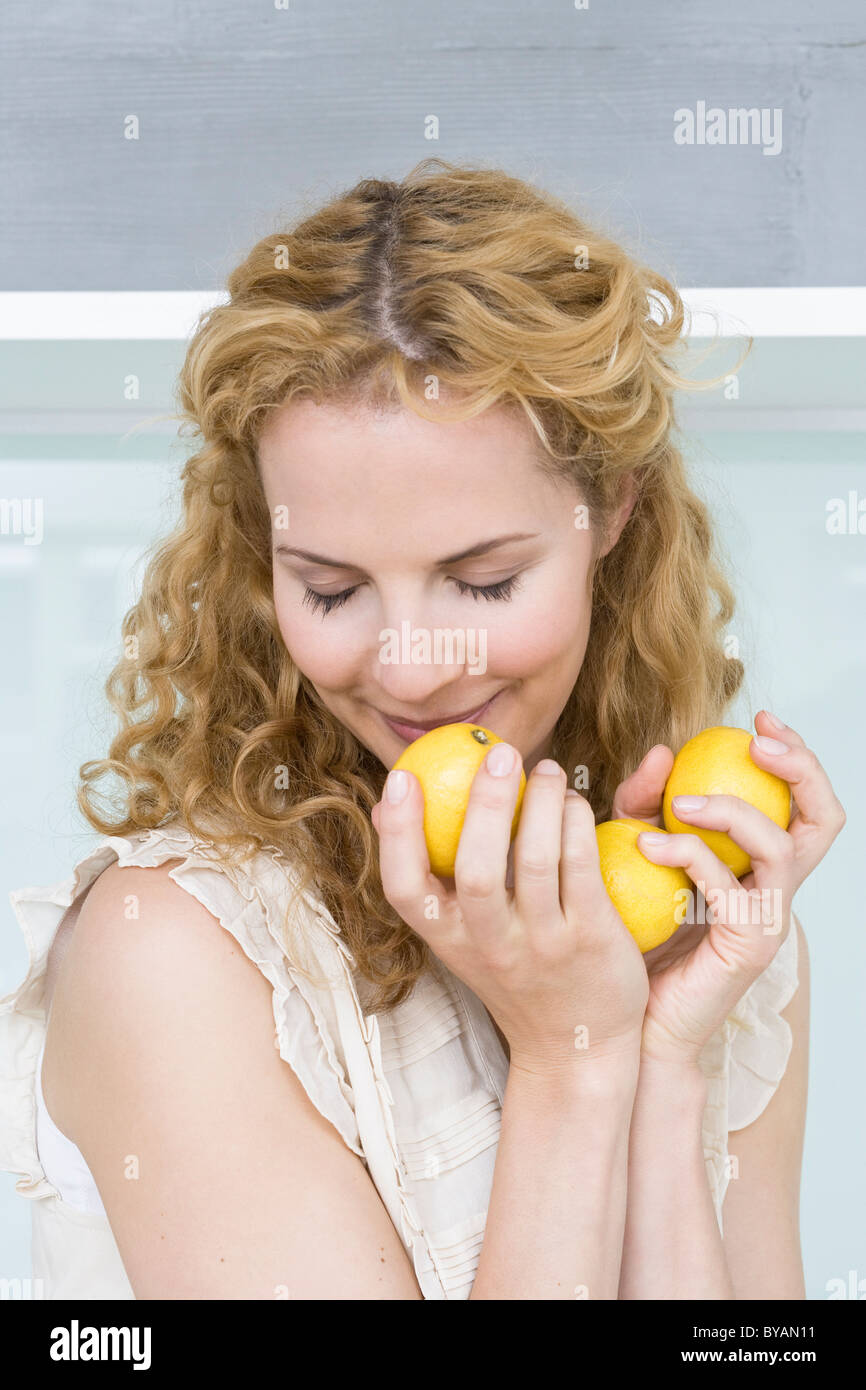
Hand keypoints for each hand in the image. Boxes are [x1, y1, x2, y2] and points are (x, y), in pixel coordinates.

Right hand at [371, 749, 648, 1076]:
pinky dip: (575, 825)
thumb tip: (390, 806)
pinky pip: (580, 868)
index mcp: (449, 941)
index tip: (402, 777)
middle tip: (498, 754)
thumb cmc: (515, 974)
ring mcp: (543, 945)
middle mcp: (491, 946)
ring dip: (541, 803)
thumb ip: (434, 878)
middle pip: (475, 872)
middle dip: (484, 804)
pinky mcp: (590, 939)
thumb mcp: (463, 937)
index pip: (404, 890)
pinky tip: (573, 802)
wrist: (576, 1047)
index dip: (397, 833)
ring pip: (535, 863)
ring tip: (547, 769)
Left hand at [611, 710, 845, 1064]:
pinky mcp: (744, 946)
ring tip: (680, 802)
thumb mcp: (635, 853)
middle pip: (824, 820)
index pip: (803, 803)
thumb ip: (644, 805)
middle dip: (800, 768)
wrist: (630, 1019)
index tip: (758, 721)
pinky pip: (728, 888)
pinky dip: (688, 855)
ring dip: (732, 810)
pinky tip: (647, 846)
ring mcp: (767, 919)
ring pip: (780, 846)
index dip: (794, 757)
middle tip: (756, 742)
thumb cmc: (636, 936)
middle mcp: (776, 889)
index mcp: (761, 865)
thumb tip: (659, 752)